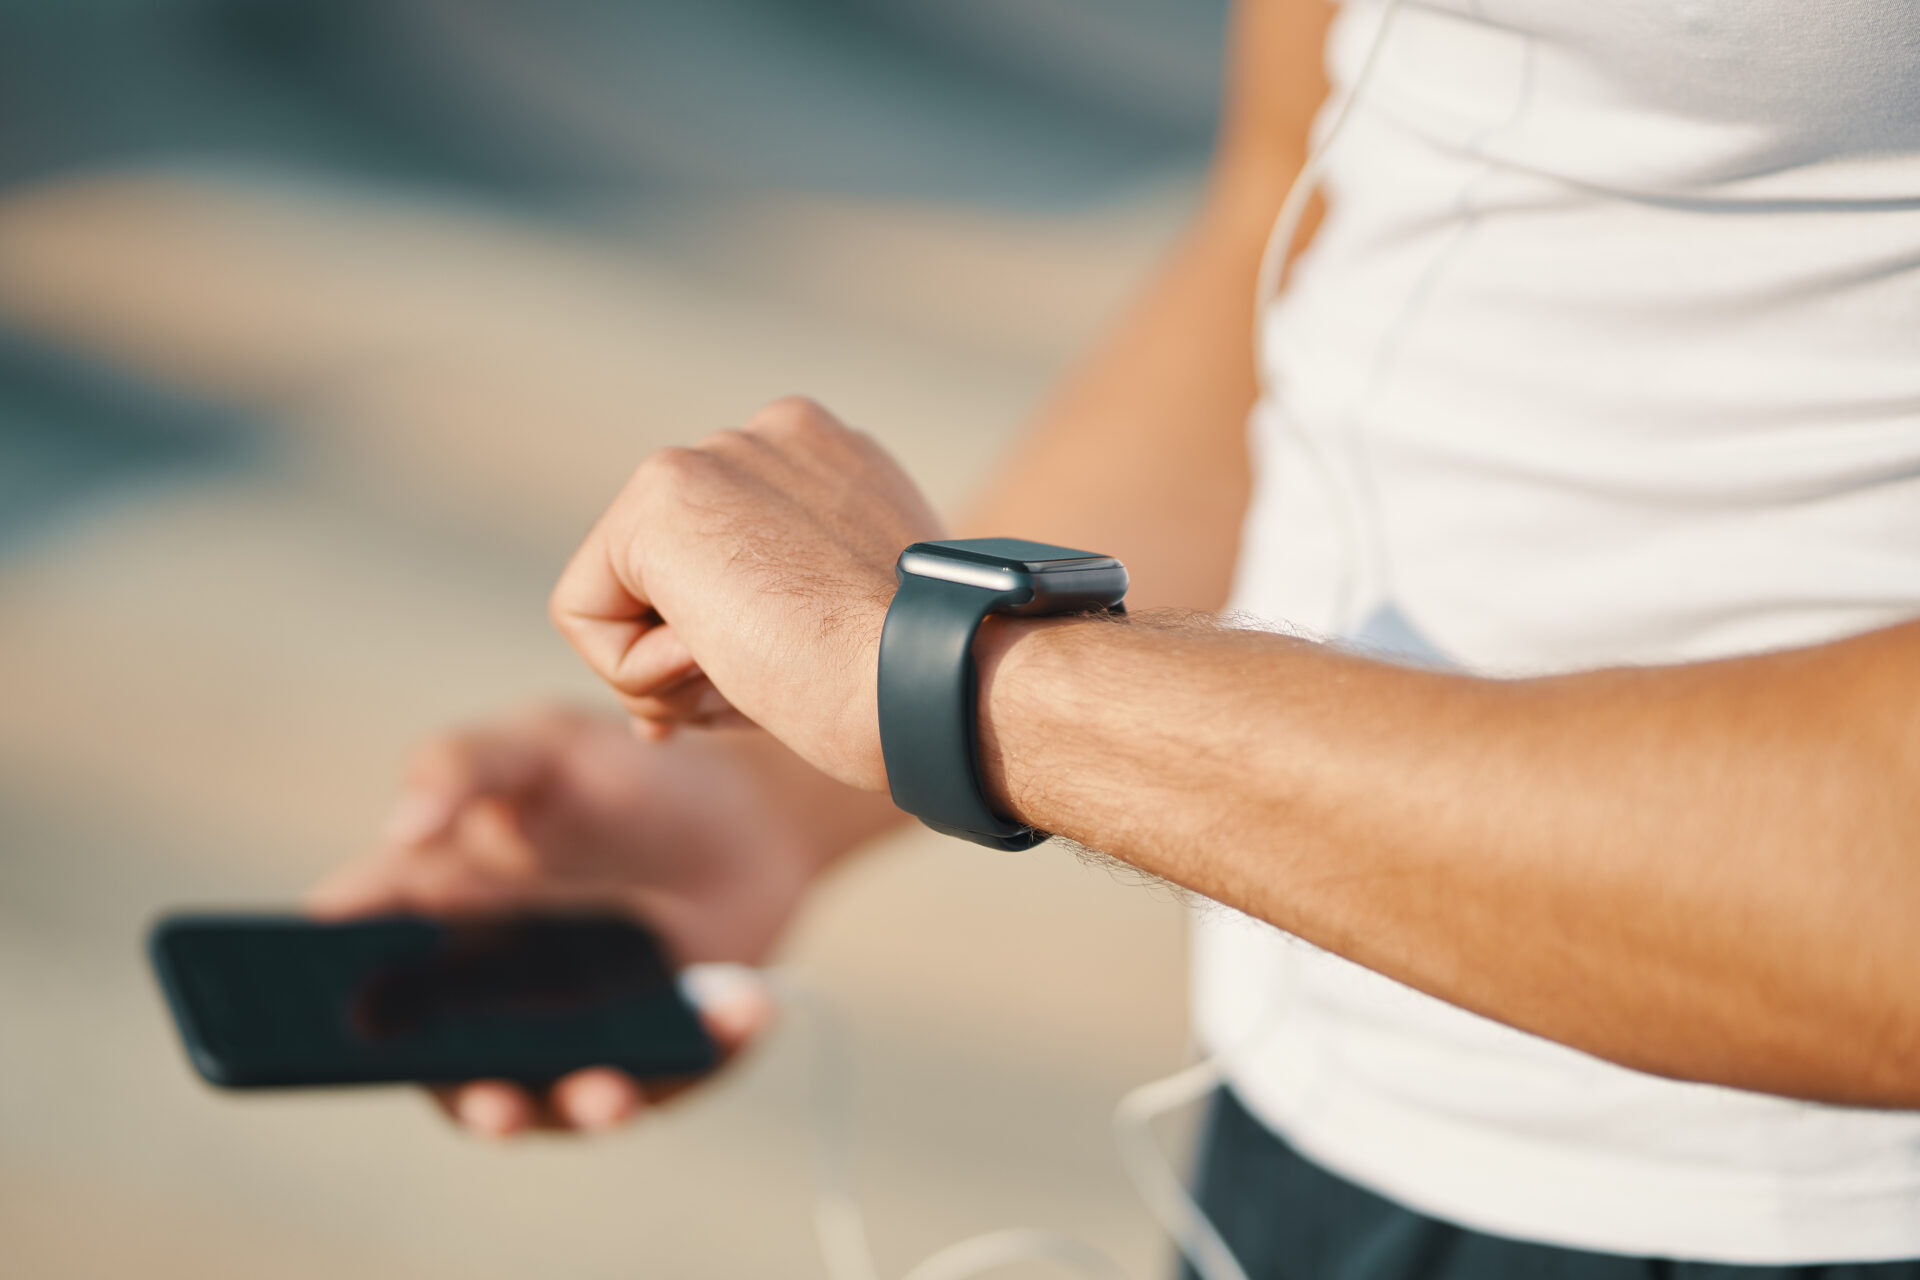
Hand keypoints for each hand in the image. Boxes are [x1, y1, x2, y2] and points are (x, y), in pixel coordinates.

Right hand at [308, 703, 892, 1136]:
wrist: (750, 813)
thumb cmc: (621, 776)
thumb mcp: (540, 746)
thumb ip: (461, 764)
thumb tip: (402, 827)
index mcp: (433, 922)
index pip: (353, 975)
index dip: (325, 1010)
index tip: (333, 1033)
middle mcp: (485, 1001)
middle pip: (452, 1072)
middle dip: (473, 1100)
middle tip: (497, 1105)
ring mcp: (567, 1039)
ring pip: (559, 1100)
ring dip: (585, 1105)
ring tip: (616, 1095)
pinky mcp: (650, 1059)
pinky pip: (668, 1076)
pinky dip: (702, 1052)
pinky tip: (737, 1009)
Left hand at [549, 396, 942, 790]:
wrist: (935, 677)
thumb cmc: (916, 678)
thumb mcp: (856, 616)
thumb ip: (785, 598)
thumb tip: (692, 642)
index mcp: (830, 456)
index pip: (725, 554)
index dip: (723, 637)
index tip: (769, 684)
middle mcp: (769, 434)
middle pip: (667, 574)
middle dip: (691, 658)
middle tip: (767, 691)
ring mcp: (714, 456)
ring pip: (621, 597)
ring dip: (671, 674)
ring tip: (757, 681)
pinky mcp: (661, 496)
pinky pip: (585, 616)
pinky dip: (638, 676)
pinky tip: (722, 667)